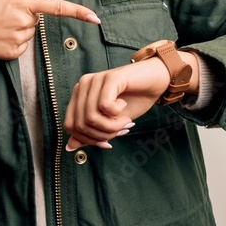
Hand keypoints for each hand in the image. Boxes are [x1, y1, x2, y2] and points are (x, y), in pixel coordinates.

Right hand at [0, 0, 99, 59]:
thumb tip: (33, 0)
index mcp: (22, 1)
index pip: (56, 7)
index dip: (77, 12)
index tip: (94, 18)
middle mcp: (24, 20)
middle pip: (35, 18)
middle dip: (23, 15)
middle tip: (0, 13)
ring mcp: (19, 38)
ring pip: (28, 32)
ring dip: (17, 28)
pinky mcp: (13, 53)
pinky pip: (21, 46)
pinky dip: (12, 41)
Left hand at [63, 51, 199, 149]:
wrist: (156, 80)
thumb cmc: (134, 99)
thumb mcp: (111, 121)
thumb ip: (90, 132)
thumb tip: (70, 146)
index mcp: (79, 95)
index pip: (70, 125)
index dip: (88, 140)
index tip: (108, 142)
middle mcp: (82, 85)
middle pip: (80, 124)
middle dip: (102, 135)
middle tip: (120, 130)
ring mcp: (95, 80)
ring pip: (91, 118)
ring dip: (111, 127)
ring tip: (125, 121)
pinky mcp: (109, 78)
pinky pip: (104, 106)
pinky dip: (117, 114)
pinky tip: (124, 106)